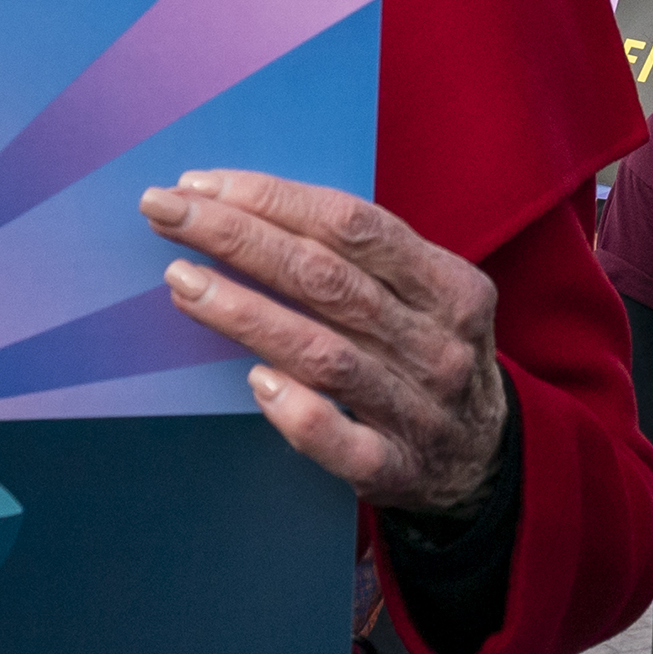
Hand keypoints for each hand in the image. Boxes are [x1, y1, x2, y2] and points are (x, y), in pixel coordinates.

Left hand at [140, 172, 509, 513]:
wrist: (487, 461)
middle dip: (237, 237)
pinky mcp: (395, 469)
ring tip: (180, 282)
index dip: (272, 199)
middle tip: (166, 211)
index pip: (353, 225)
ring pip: (322, 354)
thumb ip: (364, 261)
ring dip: (245, 313)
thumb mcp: (429, 296)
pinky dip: (297, 411)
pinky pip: (340, 441)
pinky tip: (254, 383)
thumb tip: (249, 211)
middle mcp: (437, 343)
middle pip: (327, 278)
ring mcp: (418, 409)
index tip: (202, 184)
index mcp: (449, 286)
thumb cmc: (431, 357)